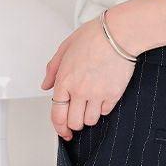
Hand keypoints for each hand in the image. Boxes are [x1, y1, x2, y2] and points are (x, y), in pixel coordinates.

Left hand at [40, 18, 135, 139]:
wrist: (120, 33)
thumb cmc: (95, 35)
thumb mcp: (66, 47)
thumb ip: (53, 68)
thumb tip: (46, 85)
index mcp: (65, 80)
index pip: (57, 115)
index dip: (59, 128)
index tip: (64, 131)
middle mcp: (80, 90)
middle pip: (74, 122)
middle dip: (74, 122)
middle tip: (78, 117)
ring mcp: (98, 93)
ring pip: (91, 120)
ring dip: (90, 116)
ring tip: (91, 104)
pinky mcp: (114, 93)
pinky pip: (106, 111)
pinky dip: (104, 107)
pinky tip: (103, 96)